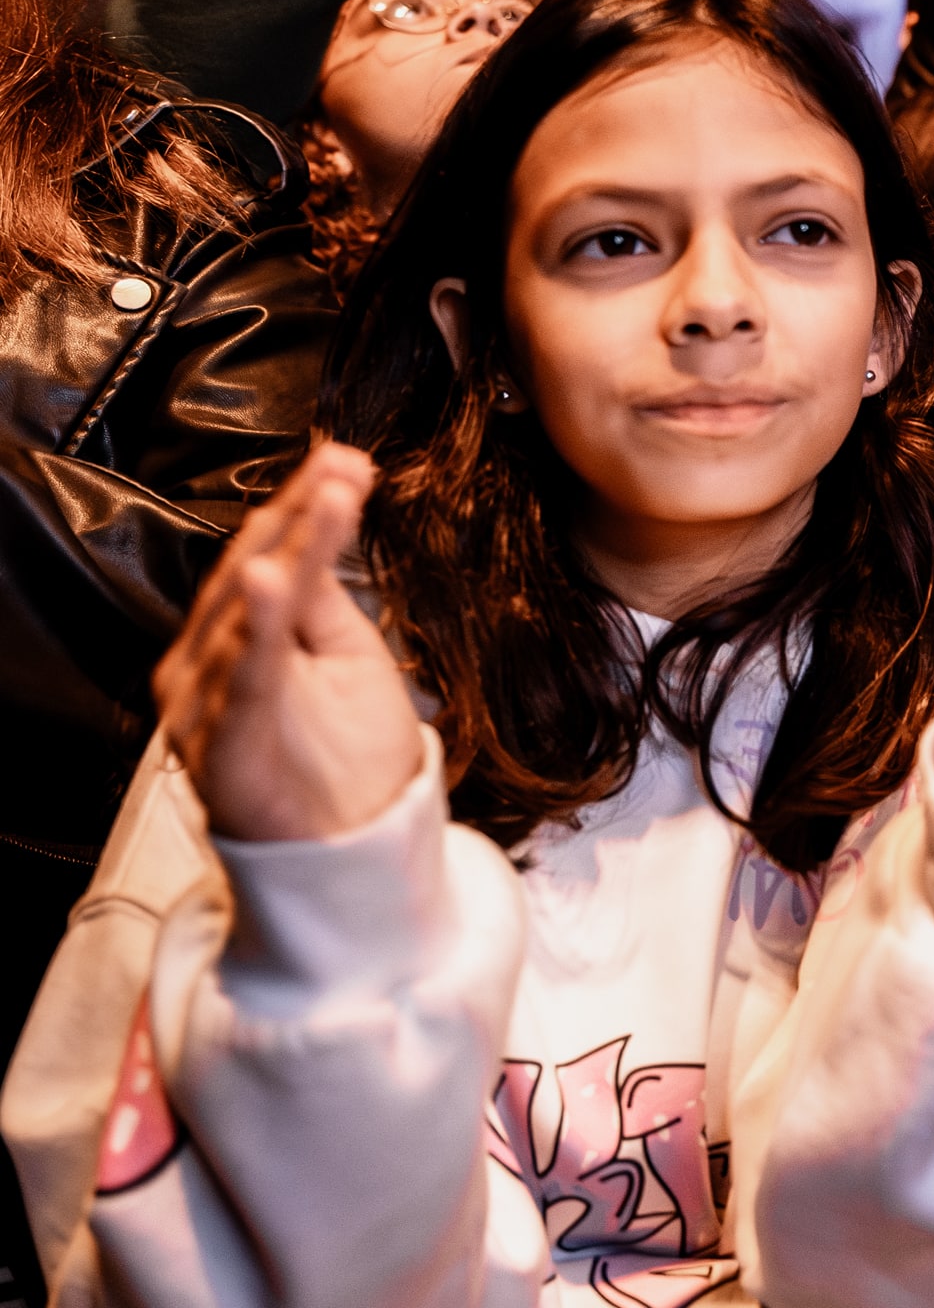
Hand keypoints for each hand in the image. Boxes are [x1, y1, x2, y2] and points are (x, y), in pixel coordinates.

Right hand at [159, 445, 425, 842]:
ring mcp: (211, 703)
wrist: (347, 847)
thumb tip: (327, 513)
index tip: (346, 460)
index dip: (304, 508)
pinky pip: (246, 676)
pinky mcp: (226, 741)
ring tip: (320, 502)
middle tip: (342, 467)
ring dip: (287, 554)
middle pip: (251, 573)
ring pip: (250, 616)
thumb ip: (323, 596)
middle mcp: (211, 664)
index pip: (267, 556)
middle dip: (298, 517)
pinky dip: (258, 627)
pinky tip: (270, 579)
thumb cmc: (345, 753)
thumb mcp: (345, 655)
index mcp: (240, 638)